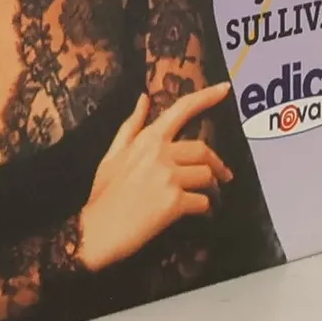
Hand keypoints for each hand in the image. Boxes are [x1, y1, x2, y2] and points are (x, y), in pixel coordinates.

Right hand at [77, 82, 233, 272]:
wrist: (96, 231)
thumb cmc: (103, 194)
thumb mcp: (112, 154)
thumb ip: (131, 126)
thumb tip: (144, 98)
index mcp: (148, 139)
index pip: (181, 110)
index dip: (206, 97)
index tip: (225, 89)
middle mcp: (161, 153)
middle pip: (203, 149)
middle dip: (217, 164)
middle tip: (224, 175)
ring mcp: (169, 177)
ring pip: (206, 176)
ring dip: (209, 188)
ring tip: (202, 195)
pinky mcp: (175, 202)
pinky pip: (203, 202)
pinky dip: (202, 209)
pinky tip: (192, 213)